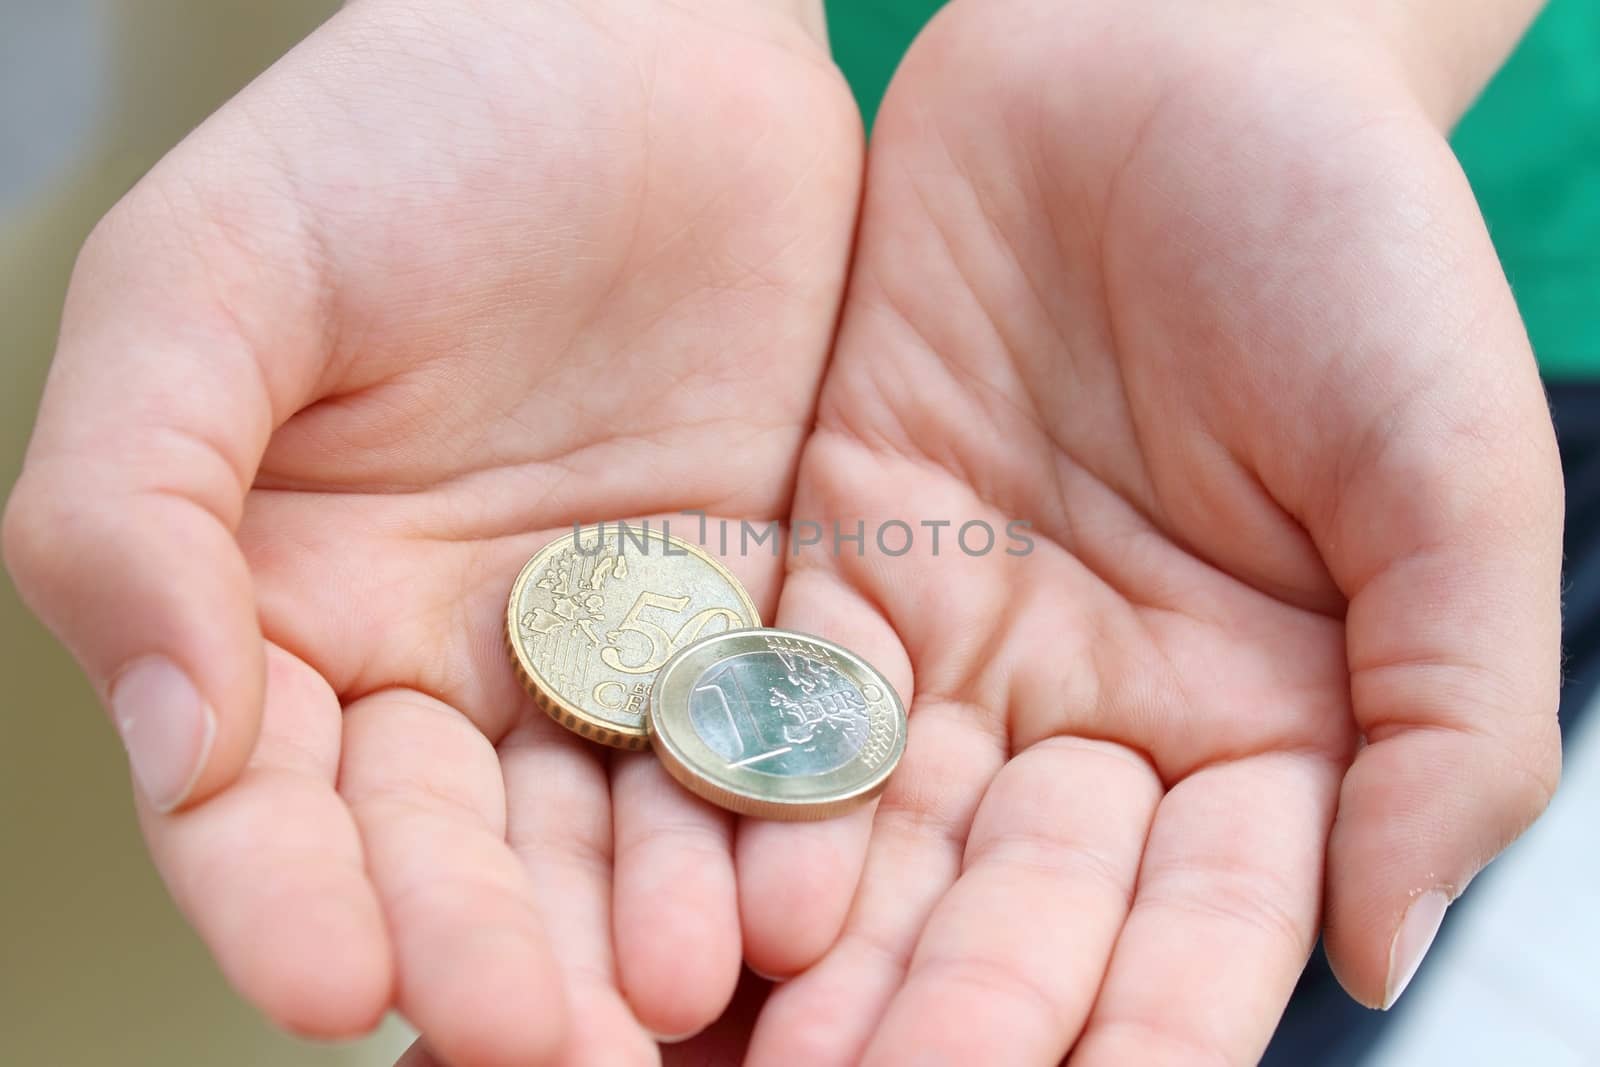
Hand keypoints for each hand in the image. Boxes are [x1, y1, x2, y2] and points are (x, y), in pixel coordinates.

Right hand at [3, 1, 858, 1061]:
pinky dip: (762, 821)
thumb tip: (163, 737)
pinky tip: (784, 899)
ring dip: (632, 924)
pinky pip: (750, 741)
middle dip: (484, 952)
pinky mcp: (744, 612)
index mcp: (279, 606)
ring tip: (671, 1001)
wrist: (630, 46)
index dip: (284, 899)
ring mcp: (601, 647)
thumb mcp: (213, 282)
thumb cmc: (398, 133)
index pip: (260, 800)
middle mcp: (438, 656)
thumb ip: (136, 503)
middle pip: (447, 850)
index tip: (336, 986)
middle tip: (541, 1047)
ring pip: (606, 830)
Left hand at [731, 2, 1562, 1062]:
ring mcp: (965, 638)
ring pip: (889, 834)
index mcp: (1267, 717)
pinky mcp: (844, 552)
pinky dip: (757, 792)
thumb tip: (1382, 945)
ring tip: (773, 1049)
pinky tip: (724, 887)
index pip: (1200, 924)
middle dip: (958, 1011)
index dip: (1137, 1027)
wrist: (1170, 54)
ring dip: (835, 947)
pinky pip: (786, 695)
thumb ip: (1449, 715)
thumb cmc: (1353, 240)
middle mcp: (1101, 705)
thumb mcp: (1456, 471)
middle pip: (1022, 903)